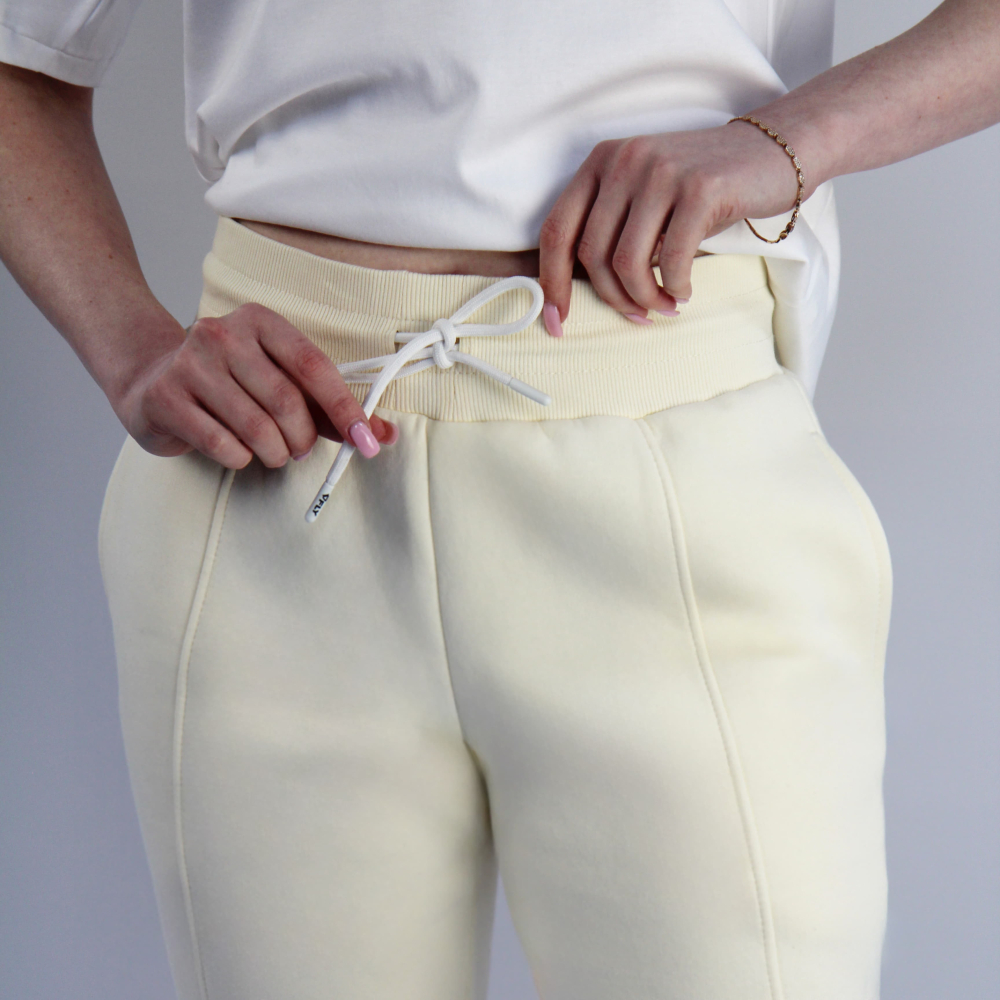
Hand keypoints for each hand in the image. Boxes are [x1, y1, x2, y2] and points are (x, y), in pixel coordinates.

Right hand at [113, 303, 396, 468]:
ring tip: (273, 453)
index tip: (366, 442)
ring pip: (256, 427)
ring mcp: (189, 363)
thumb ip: (330, 410)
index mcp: (260, 322)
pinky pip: (222, 445)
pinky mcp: (165, 397)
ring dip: (275, 453)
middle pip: (285, 401)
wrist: (151, 382)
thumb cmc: (232, 386)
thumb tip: (382, 436)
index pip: (313, 366)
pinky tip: (236, 451)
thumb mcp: (282, 385)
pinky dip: (240, 459)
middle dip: (302, 439)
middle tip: (300, 451)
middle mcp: (222, 333)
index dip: (344, 409)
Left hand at [537, 121, 804, 327]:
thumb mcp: (644, 198)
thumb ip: (610, 228)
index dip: (551, 282)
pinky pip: (671, 260)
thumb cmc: (702, 190)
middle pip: (592, 254)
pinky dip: (675, 287)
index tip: (555, 322)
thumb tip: (574, 290)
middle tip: (638, 315)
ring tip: (664, 307)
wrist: (772, 152)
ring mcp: (660, 171)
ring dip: (644, 298)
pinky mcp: (699, 188)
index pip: (556, 229)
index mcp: (601, 162)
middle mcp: (624, 160)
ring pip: (627, 262)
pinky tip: (684, 291)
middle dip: (613, 298)